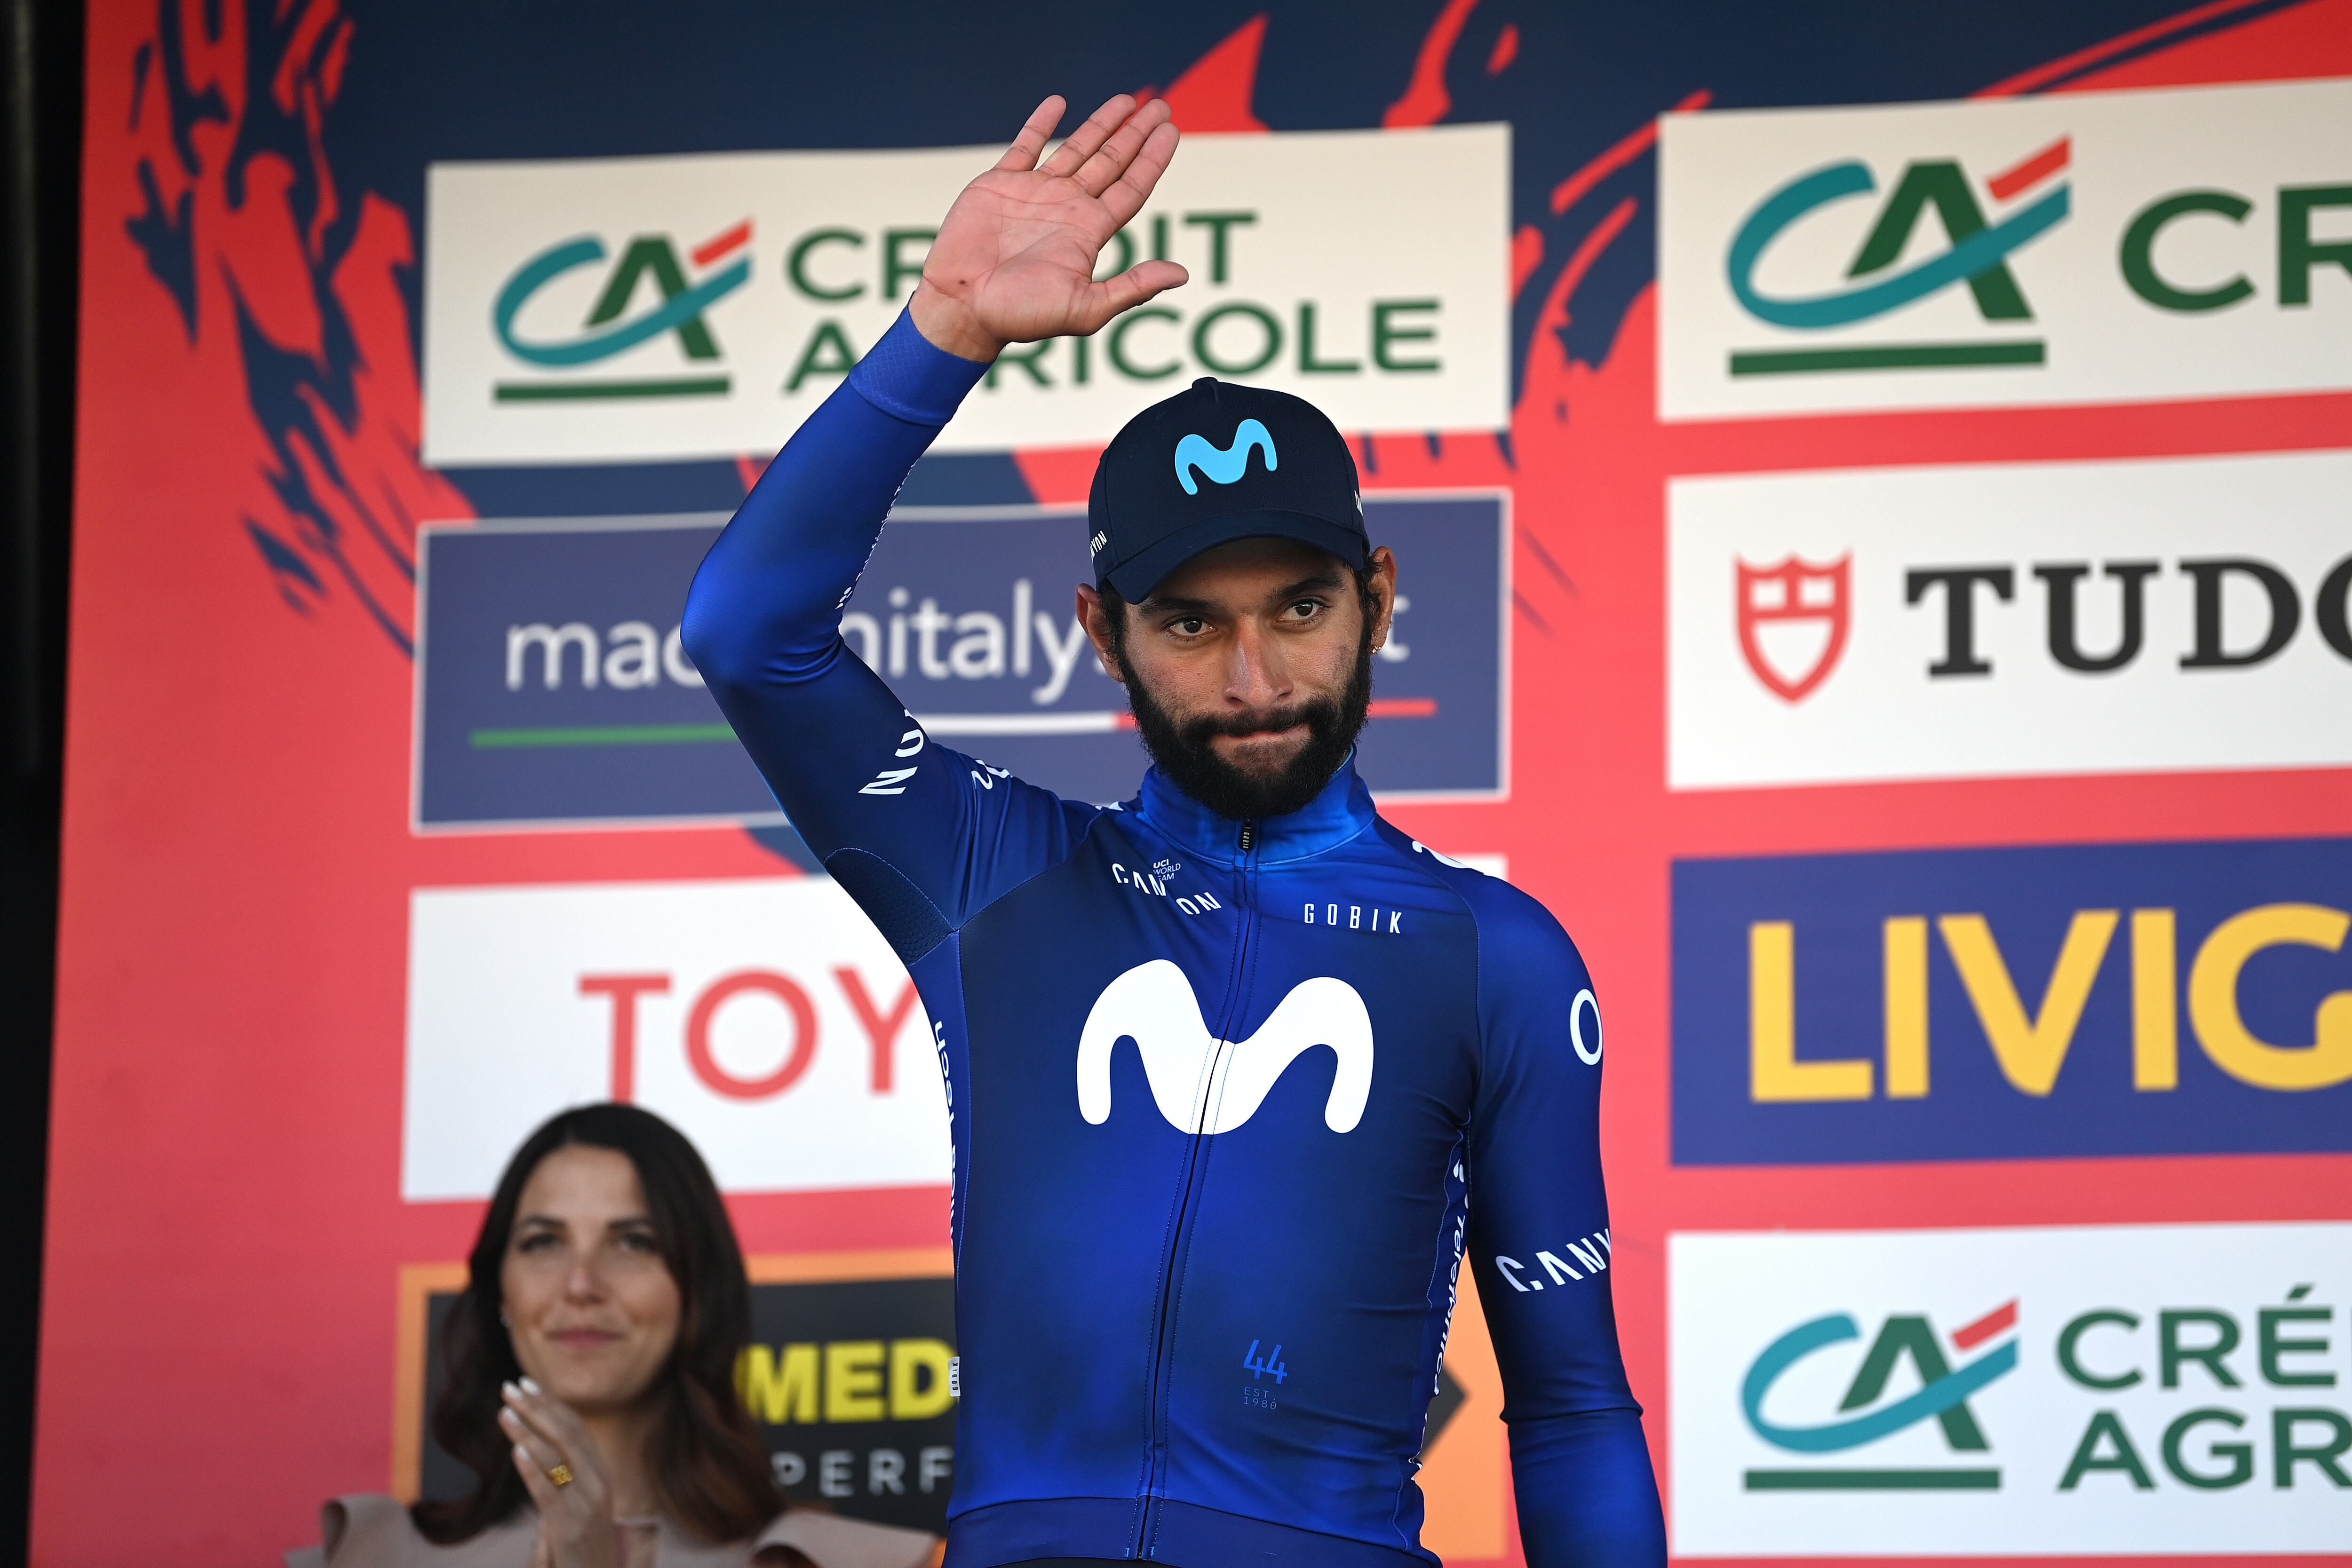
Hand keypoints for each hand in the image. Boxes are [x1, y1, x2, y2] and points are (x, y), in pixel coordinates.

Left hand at [500, 1380, 654, 1567]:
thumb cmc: (582, 1548)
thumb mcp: (577, 1505)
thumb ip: (562, 1478)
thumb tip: (533, 1450)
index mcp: (601, 1473)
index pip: (575, 1427)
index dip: (550, 1403)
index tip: (526, 1383)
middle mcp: (599, 1483)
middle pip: (567, 1434)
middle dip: (536, 1408)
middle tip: (509, 1387)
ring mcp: (587, 1506)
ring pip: (556, 1458)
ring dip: (526, 1432)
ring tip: (503, 1413)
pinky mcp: (571, 1529)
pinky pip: (550, 1494)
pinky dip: (533, 1471)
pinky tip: (516, 1452)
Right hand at [910, 93, 1187, 361]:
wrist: (962, 307)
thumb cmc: (1021, 316)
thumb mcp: (1087, 308)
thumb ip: (1133, 287)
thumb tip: (1182, 275)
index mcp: (1089, 232)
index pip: (1131, 187)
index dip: (1153, 159)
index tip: (1171, 132)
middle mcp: (1067, 208)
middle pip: (1112, 161)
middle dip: (1136, 133)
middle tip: (1161, 107)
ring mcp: (1034, 193)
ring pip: (1077, 147)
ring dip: (1101, 123)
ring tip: (1128, 100)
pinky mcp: (1000, 184)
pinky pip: (1026, 145)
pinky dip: (1041, 123)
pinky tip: (1060, 102)